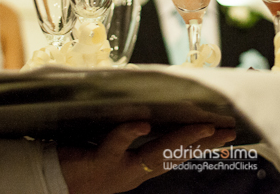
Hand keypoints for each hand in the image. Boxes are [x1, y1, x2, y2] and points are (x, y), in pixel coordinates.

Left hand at [59, 122, 235, 193]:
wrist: (49, 180)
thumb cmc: (80, 156)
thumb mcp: (112, 144)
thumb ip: (132, 128)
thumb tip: (151, 100)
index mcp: (141, 164)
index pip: (179, 151)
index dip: (205, 143)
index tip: (230, 131)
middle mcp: (135, 170)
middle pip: (176, 154)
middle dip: (205, 143)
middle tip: (229, 131)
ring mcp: (119, 168)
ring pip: (155, 153)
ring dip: (180, 140)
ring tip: (203, 129)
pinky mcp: (99, 162)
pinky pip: (116, 146)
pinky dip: (129, 135)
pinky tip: (142, 123)